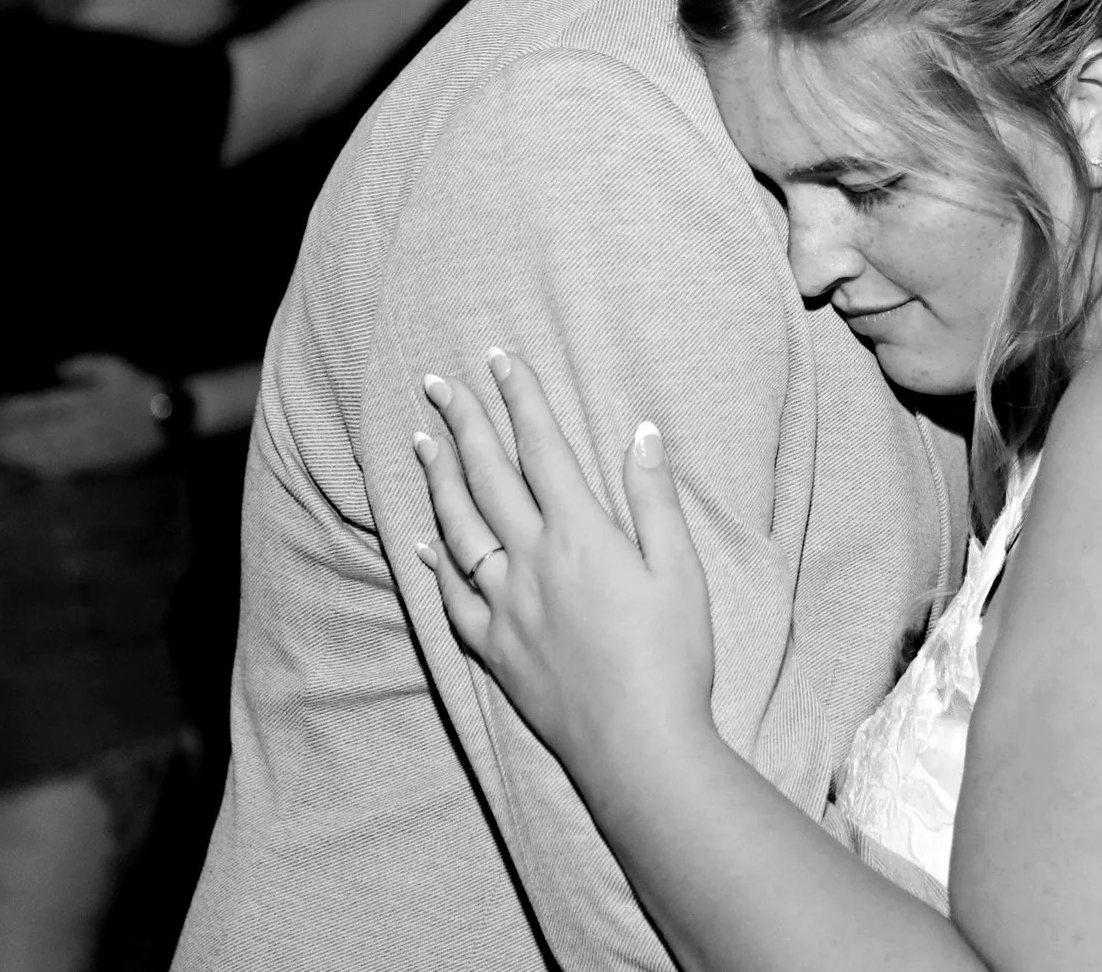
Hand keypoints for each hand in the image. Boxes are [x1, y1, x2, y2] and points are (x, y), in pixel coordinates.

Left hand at [0, 354, 168, 477]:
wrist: (170, 417)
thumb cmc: (141, 389)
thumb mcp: (114, 367)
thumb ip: (84, 366)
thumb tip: (59, 371)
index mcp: (86, 400)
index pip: (42, 407)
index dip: (16, 412)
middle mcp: (84, 425)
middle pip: (39, 433)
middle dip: (11, 437)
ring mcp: (91, 446)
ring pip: (49, 453)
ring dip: (22, 455)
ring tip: (0, 455)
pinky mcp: (99, 462)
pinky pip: (68, 467)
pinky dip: (46, 468)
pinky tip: (31, 468)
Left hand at [413, 350, 715, 795]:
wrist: (637, 743)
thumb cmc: (672, 655)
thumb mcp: (680, 568)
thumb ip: (654, 498)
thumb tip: (641, 433)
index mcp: (580, 534)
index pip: (543, 448)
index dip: (522, 398)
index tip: (501, 359)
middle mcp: (531, 561)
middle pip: (488, 476)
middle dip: (464, 422)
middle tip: (437, 382)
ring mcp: (505, 606)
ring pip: (458, 528)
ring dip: (439, 479)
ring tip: (422, 442)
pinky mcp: (495, 649)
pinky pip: (452, 597)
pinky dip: (435, 563)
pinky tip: (422, 542)